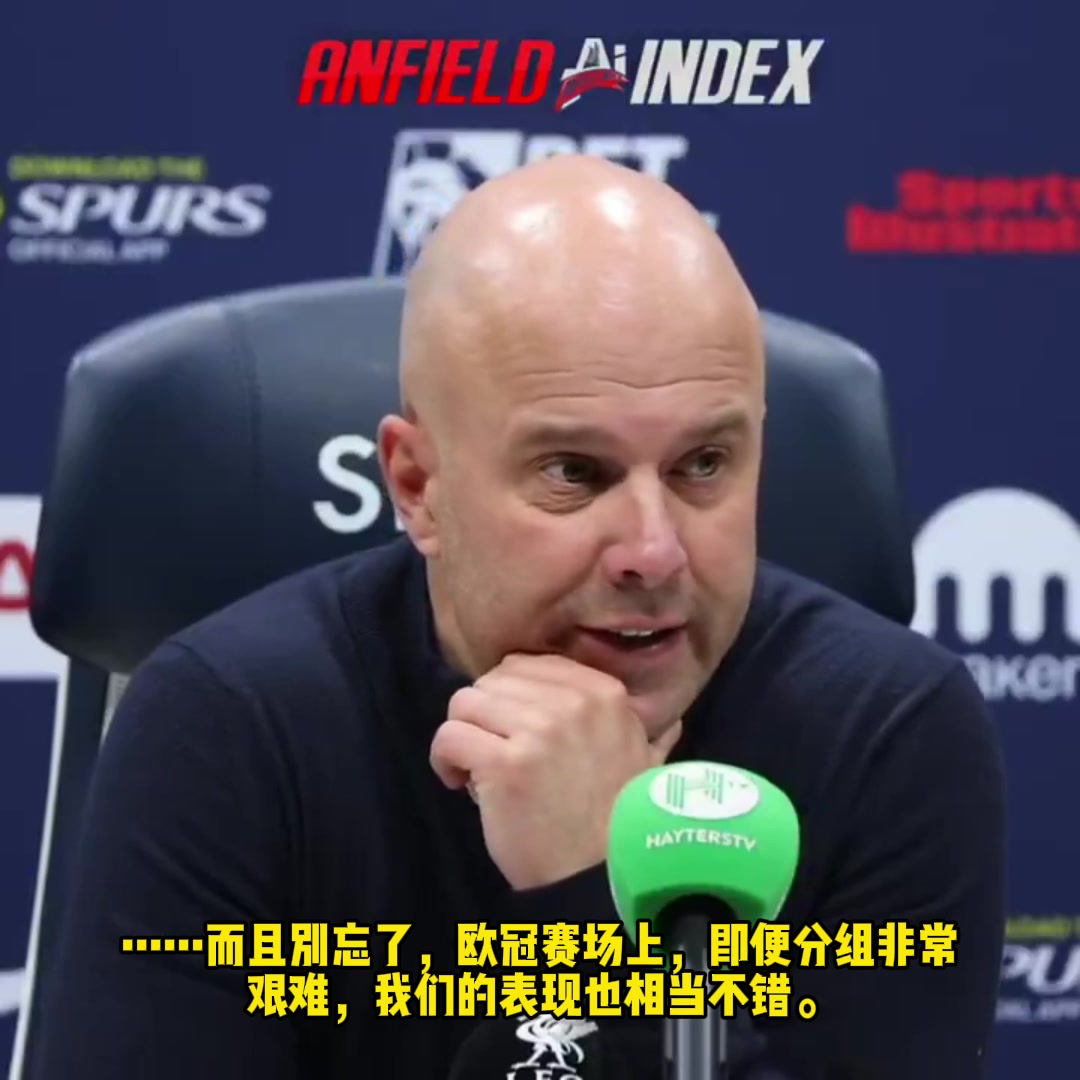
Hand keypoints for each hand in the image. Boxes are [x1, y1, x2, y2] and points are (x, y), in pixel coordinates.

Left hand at [429, 653, 681, 889]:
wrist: (600, 878)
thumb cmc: (619, 824)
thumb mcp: (645, 764)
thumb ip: (650, 734)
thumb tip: (672, 722)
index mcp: (604, 692)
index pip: (527, 665)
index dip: (509, 698)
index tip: (512, 732)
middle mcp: (573, 702)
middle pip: (491, 681)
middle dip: (484, 716)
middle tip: (492, 753)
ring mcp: (538, 731)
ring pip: (465, 703)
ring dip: (463, 736)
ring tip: (477, 771)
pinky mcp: (504, 764)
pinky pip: (449, 737)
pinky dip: (445, 760)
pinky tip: (462, 785)